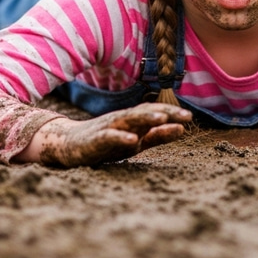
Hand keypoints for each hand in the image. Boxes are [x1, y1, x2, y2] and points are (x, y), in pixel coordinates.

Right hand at [15, 103, 191, 166]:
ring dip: (147, 118)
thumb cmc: (105, 143)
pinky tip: (133, 139)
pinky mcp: (95, 139)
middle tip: (185, 115)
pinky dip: (121, 137)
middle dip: (165, 113)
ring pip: (129, 120)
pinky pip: (109, 137)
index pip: (154, 113)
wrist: (67, 145)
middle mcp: (122, 120)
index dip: (171, 114)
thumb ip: (156, 136)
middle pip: (146, 113)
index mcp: (132, 121)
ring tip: (163, 118)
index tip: (189, 117)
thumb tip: (181, 129)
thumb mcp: (134, 141)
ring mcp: (108, 128)